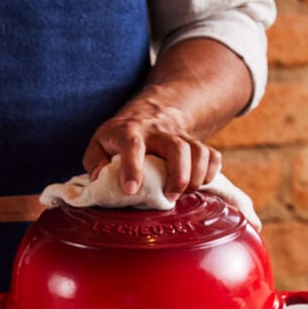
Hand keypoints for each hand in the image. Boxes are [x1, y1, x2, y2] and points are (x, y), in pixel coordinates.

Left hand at [82, 94, 221, 200]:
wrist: (152, 111)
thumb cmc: (121, 137)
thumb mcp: (99, 143)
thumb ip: (94, 162)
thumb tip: (100, 180)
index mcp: (129, 131)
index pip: (132, 145)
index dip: (132, 168)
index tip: (130, 190)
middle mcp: (158, 132)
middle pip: (177, 147)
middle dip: (178, 176)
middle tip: (170, 197)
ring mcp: (180, 137)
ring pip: (199, 152)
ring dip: (196, 178)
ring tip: (182, 194)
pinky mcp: (196, 143)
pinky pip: (212, 156)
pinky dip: (211, 173)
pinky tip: (199, 185)